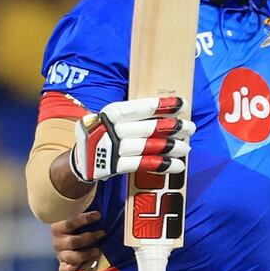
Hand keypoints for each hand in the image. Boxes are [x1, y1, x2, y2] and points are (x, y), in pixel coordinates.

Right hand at [51, 211, 105, 270]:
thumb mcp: (76, 213)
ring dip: (86, 254)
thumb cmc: (75, 224)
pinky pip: (64, 270)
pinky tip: (82, 265)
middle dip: (90, 237)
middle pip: (73, 241)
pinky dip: (73, 269)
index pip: (69, 223)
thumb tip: (93, 184)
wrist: (64, 238)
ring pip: (71, 257)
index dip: (84, 219)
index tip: (99, 215)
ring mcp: (60, 254)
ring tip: (98, 250)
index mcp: (57, 227)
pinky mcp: (63, 264)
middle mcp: (57, 241)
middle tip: (102, 233)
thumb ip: (82, 205)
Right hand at [70, 96, 194, 181]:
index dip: (163, 105)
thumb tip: (168, 113)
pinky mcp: (111, 166)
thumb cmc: (104, 134)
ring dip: (170, 147)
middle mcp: (109, 129)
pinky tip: (176, 165)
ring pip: (146, 146)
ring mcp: (109, 148)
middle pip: (147, 127)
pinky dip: (160, 164)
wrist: (79, 159)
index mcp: (111, 112)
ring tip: (186, 148)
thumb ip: (134, 116)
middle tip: (190, 127)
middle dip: (172, 127)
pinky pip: (140, 164)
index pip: (140, 107)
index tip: (182, 103)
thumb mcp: (113, 119)